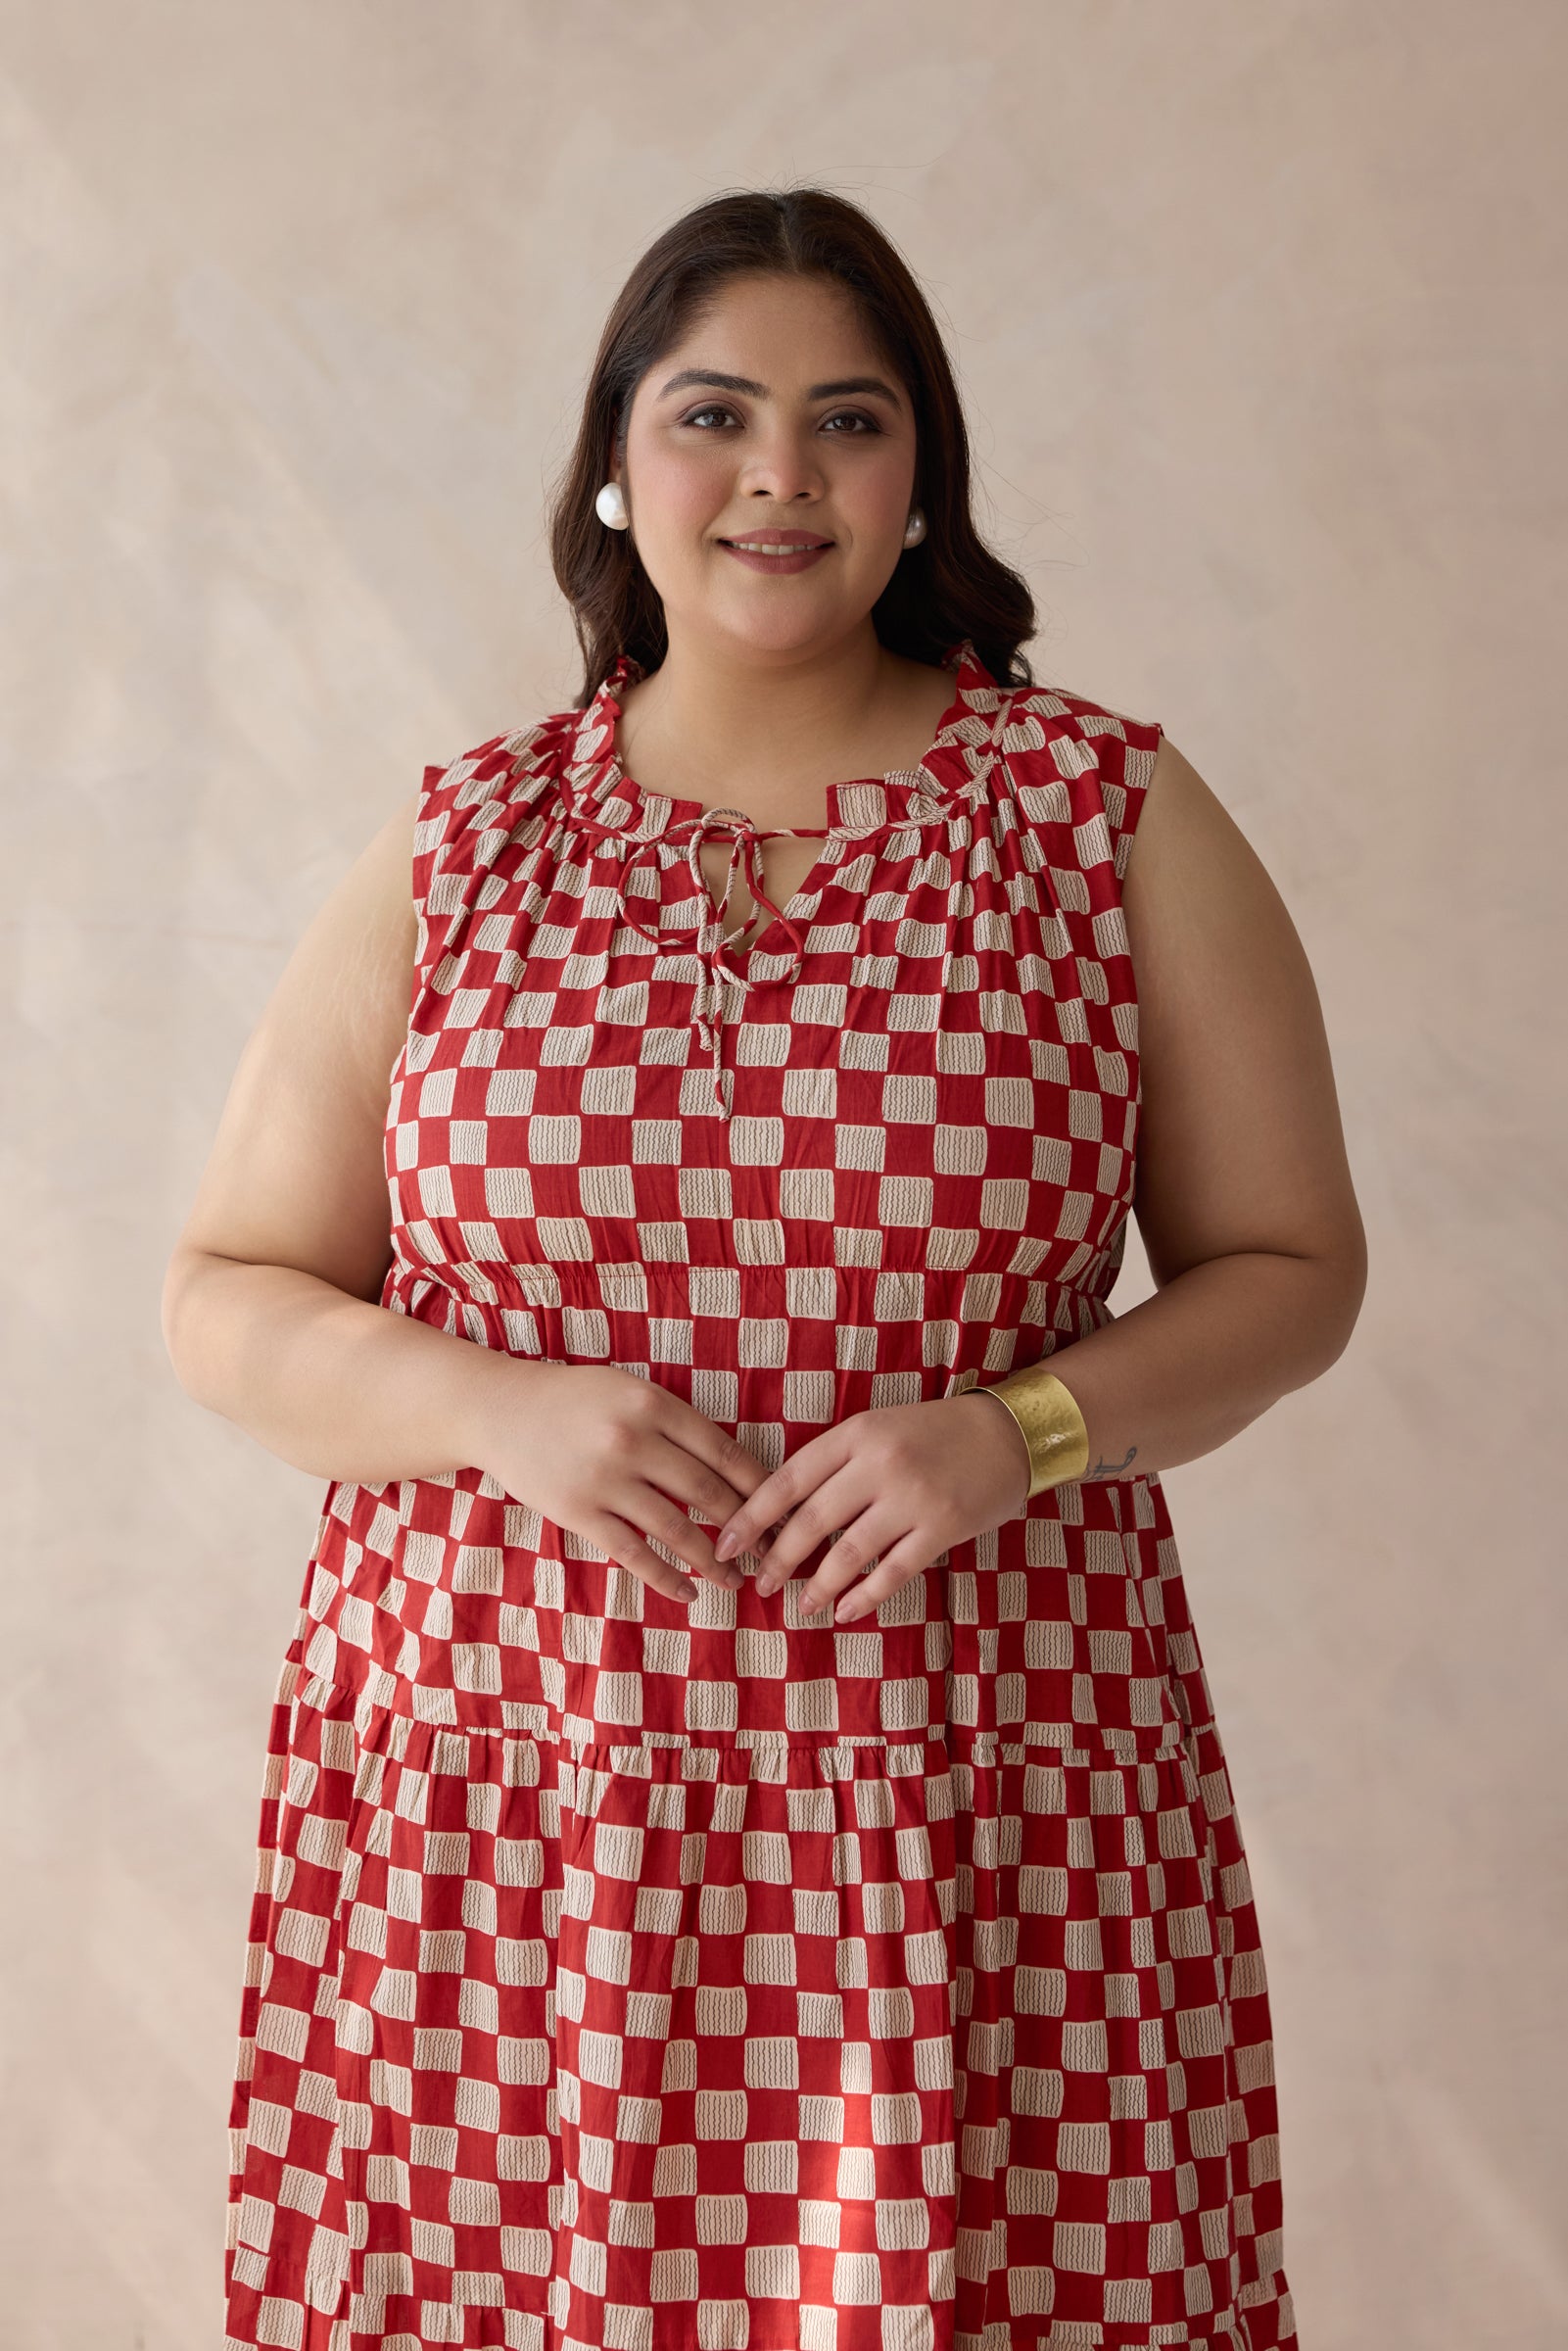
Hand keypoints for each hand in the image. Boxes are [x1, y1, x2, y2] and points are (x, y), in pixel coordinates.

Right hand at [472, 1362, 772, 1604]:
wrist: (501, 1410)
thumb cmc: (574, 1400)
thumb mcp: (629, 1391)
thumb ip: (675, 1422)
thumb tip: (735, 1468)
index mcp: (653, 1404)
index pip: (723, 1451)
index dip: (758, 1486)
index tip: (781, 1510)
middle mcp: (632, 1440)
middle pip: (707, 1492)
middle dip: (745, 1527)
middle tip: (770, 1551)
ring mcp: (604, 1479)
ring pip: (676, 1529)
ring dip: (713, 1560)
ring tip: (736, 1580)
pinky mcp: (578, 1512)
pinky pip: (633, 1553)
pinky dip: (666, 1578)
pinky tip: (688, 1593)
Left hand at [711, 1392, 1031, 1624]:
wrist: (1007, 1434)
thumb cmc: (932, 1434)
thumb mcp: (878, 1431)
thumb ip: (836, 1465)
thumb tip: (782, 1517)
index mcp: (857, 1434)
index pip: (788, 1479)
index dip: (751, 1517)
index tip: (725, 1544)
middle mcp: (880, 1463)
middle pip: (811, 1521)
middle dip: (777, 1559)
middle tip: (759, 1584)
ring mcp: (913, 1497)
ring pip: (848, 1553)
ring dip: (818, 1586)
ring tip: (802, 1606)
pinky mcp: (943, 1527)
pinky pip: (893, 1572)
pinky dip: (865, 1597)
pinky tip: (845, 1611)